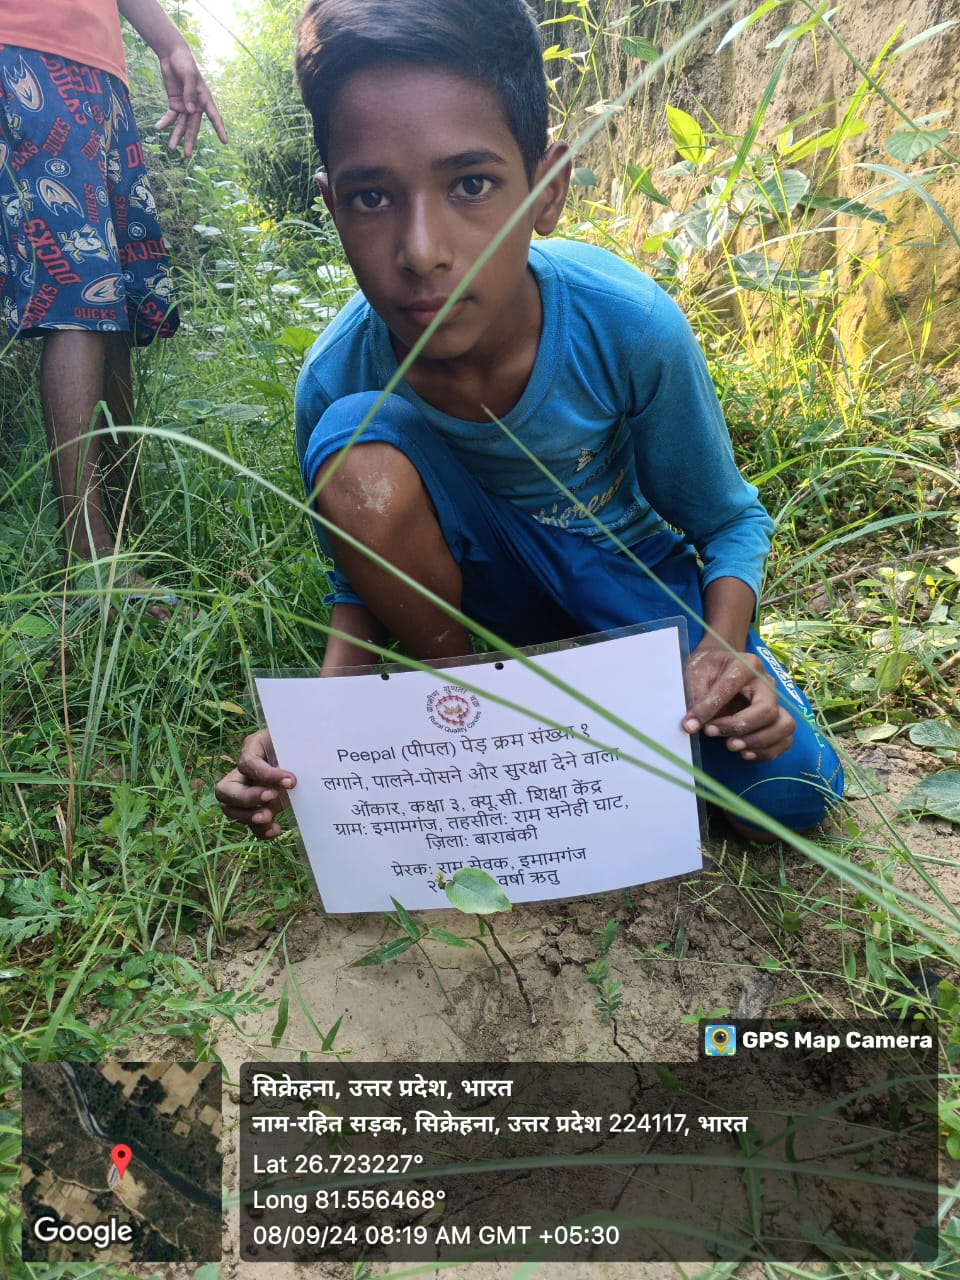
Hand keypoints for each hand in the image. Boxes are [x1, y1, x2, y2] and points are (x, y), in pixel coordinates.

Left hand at [154, 44, 227, 156]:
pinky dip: (164, 122)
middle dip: (189, 141)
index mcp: (204, 99)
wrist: (172, 56)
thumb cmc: (184, 63)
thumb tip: (189, 111)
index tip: (225, 141)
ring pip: (181, 125)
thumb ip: (189, 93)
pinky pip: (170, 116)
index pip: (214, 116)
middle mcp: (196, 106)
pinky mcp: (174, 103)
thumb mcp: (188, 75)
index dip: (220, 129)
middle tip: (186, 155)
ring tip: (171, 148)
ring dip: (176, 136)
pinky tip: (158, 128)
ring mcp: (185, 106)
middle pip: (193, 127)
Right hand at [215, 729, 295, 838]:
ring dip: (248, 816)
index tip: (291, 781)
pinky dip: (260, 830)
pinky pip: (249, 823)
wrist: (312, 753)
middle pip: (225, 789)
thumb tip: (294, 777)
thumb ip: (294, 753)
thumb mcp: (297, 742)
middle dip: (247, 797)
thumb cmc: (304, 742)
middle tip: (271, 798)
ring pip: (230, 808)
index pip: (247, 763)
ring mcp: (247, 791)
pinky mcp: (257, 807)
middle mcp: (244, 771)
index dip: (266, 774)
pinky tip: (276, 829)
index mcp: (253, 747)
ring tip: (268, 818)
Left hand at [681, 643, 794, 760]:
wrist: (719, 669)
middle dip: (739, 727)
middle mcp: (767, 682)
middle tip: (711, 733)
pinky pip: (785, 740)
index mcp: (746, 665)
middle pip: (767, 710)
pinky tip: (745, 753)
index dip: (710, 708)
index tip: (690, 724)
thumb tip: (692, 726)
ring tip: (731, 746)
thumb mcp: (695, 675)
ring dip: (758, 742)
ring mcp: (776, 701)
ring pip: (784, 725)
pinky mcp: (778, 720)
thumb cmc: (707, 671)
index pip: (732, 687)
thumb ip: (695, 698)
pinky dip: (767, 751)